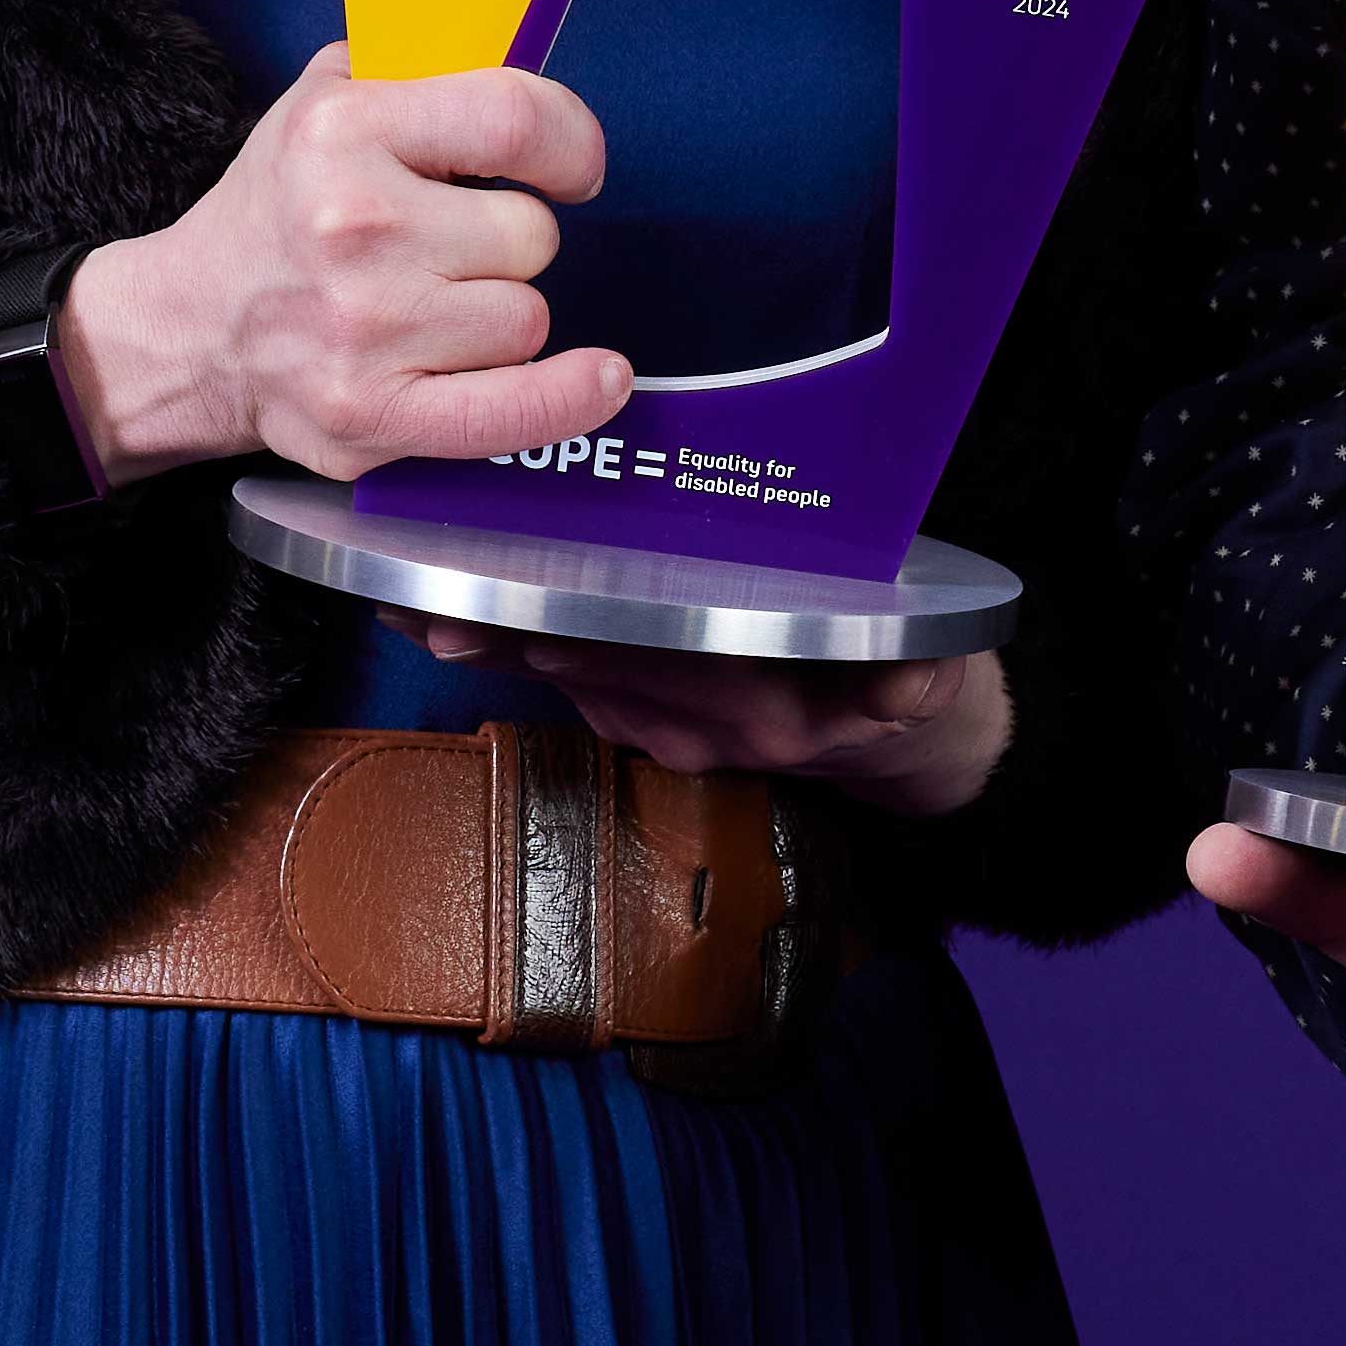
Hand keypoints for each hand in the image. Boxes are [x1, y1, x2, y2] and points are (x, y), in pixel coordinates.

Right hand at [48, 45, 623, 482]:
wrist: (188, 328)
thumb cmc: (277, 211)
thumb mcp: (322, 99)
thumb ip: (419, 68)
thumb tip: (523, 62)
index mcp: (342, 132)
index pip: (515, 120)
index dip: (570, 142)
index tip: (573, 166)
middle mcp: (355, 228)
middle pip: (531, 235)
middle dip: (508, 242)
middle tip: (447, 251)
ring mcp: (365, 331)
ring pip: (526, 318)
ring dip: (499, 317)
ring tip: (431, 311)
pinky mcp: (371, 416)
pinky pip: (516, 412)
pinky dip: (565, 399)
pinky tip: (600, 379)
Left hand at [402, 627, 1014, 820]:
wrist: (904, 742)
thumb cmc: (905, 674)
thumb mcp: (929, 673)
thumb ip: (916, 675)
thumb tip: (912, 683)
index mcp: (770, 715)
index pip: (670, 666)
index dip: (599, 642)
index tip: (536, 623)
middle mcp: (709, 734)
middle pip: (597, 675)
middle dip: (513, 638)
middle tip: (429, 603)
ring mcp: (673, 738)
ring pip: (570, 682)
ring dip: (497, 646)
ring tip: (417, 604)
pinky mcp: (650, 728)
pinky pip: (571, 685)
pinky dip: (517, 652)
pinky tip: (460, 626)